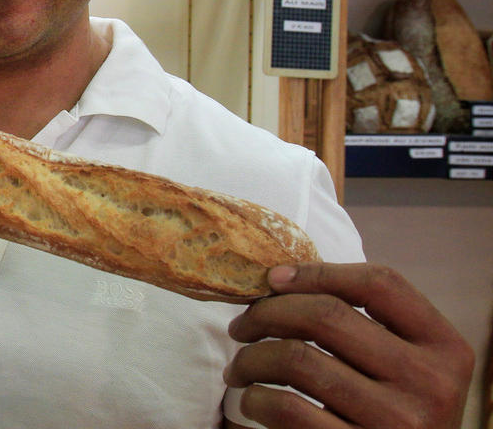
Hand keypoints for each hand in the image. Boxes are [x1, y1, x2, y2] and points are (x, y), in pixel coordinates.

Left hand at [224, 262, 473, 428]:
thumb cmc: (394, 410)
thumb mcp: (404, 365)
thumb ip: (364, 324)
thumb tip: (278, 281)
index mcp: (444, 347)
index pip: (379, 283)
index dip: (317, 272)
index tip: (272, 278)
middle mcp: (429, 383)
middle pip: (327, 315)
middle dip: (267, 313)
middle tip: (242, 327)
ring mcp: (398, 422)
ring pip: (297, 359)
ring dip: (251, 358)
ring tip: (240, 367)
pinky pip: (288, 409)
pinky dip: (257, 398)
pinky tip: (254, 399)